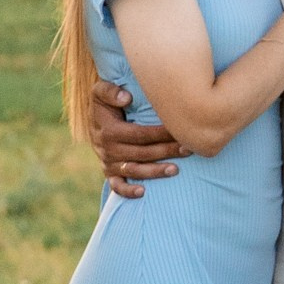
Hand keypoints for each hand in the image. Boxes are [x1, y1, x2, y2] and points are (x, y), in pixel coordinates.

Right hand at [92, 78, 183, 200]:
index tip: (179, 131)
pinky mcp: (109, 173)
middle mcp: (108, 149)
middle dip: (166, 151)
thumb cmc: (105, 102)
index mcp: (108, 130)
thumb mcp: (100, 91)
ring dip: (155, 171)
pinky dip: (128, 191)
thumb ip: (110, 91)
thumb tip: (126, 97)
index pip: (138, 134)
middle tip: (188, 149)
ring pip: (134, 170)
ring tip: (176, 170)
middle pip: (141, 153)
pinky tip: (143, 192)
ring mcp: (108, 163)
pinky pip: (117, 186)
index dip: (159, 134)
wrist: (94, 118)